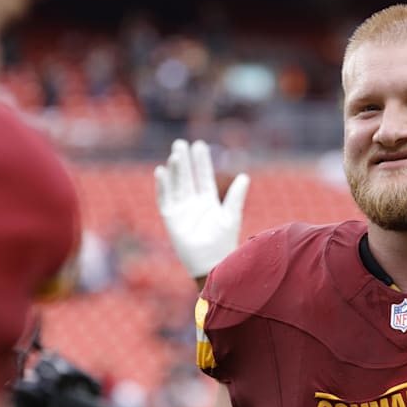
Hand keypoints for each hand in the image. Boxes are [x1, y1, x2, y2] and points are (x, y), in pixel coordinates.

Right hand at [155, 139, 249, 277]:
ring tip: (175, 154)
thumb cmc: (224, 243)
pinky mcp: (171, 219)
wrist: (212, 263)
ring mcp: (182, 211)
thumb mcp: (231, 216)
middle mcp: (194, 204)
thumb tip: (244, 176)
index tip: (199, 145)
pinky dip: (163, 186)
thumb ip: (236, 196)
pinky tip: (161, 171)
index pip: (204, 177)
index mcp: (209, 202)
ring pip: (176, 185)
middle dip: (185, 161)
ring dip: (175, 170)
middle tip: (181, 143)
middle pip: (188, 178)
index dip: (201, 162)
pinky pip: (165, 199)